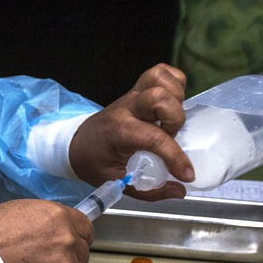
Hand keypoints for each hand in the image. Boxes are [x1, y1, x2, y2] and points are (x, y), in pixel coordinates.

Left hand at [67, 63, 191, 201]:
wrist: (76, 144)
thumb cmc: (95, 162)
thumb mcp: (116, 182)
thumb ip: (150, 190)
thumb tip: (181, 191)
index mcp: (119, 131)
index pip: (154, 137)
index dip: (176, 157)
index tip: (186, 174)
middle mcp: (127, 108)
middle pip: (158, 97)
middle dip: (174, 119)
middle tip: (170, 136)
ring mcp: (132, 96)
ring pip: (160, 78)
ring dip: (175, 97)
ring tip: (170, 119)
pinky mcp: (138, 90)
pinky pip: (160, 72)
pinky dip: (173, 82)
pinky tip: (173, 102)